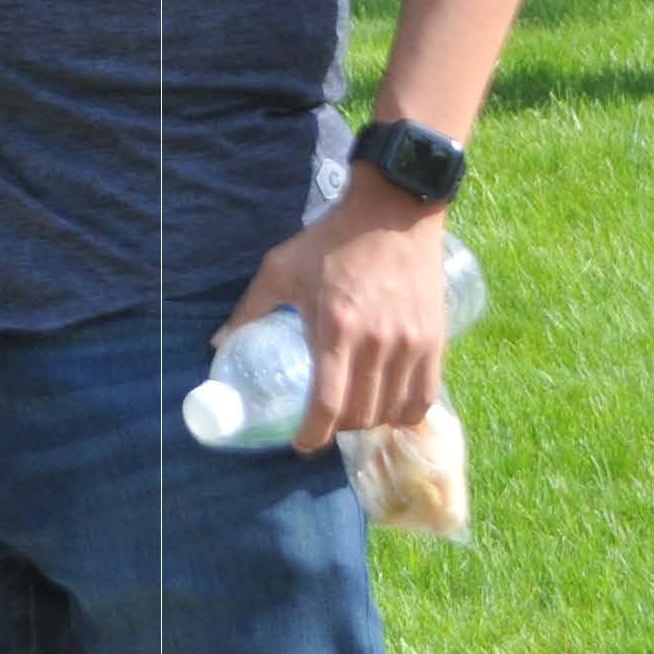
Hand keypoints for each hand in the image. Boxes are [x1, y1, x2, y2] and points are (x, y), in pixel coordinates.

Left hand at [218, 166, 453, 451]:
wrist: (393, 210)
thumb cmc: (331, 240)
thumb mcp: (280, 269)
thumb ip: (249, 309)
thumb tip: (218, 342)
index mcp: (335, 329)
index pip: (327, 406)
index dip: (312, 435)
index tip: (301, 443)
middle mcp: (376, 344)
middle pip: (359, 415)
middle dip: (337, 429)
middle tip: (324, 422)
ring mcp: (410, 344)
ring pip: (390, 411)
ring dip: (369, 422)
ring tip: (354, 413)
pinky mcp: (435, 339)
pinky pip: (423, 398)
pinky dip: (404, 413)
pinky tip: (389, 409)